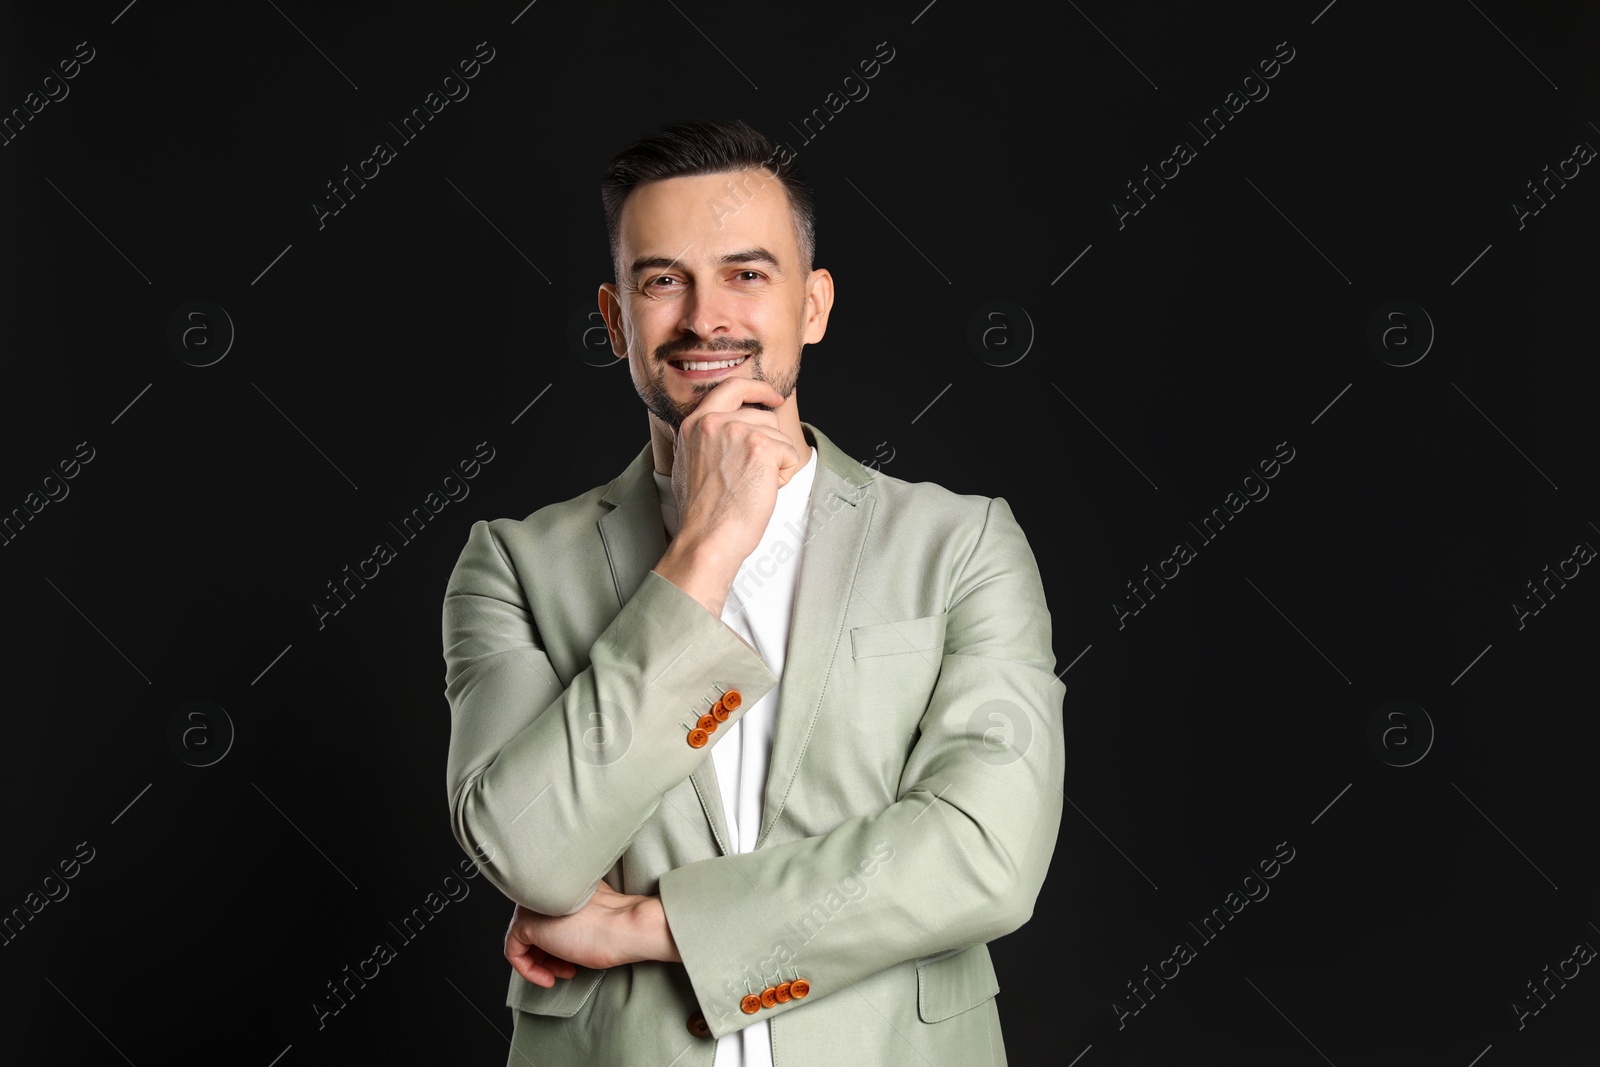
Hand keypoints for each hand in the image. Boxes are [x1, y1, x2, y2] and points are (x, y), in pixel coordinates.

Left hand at [504, 881, 677, 986]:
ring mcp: (532, 904)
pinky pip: (513, 951)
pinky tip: (548, 978)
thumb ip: (571, 916)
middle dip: (549, 954)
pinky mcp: (524, 923)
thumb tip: (560, 934)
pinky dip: (528, 970)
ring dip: (541, 963)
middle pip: (534, 927)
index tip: (571, 959)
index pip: (547, 915)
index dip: (557, 943)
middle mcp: (544, 888)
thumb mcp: (591, 916)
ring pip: (523, 939)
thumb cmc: (618, 926)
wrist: (625, 927)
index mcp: (561, 882)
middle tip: (567, 968)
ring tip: (561, 973)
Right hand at [670, 377, 802, 560]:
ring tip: (752, 486)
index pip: (731, 386)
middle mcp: (714, 421)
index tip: (774, 397)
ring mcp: (738, 431)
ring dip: (776, 463)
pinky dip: (784, 476)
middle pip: (764, 417)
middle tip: (749, 477)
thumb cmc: (702, 512)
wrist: (707, 537)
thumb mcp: (687, 463)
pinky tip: (763, 490)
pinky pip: (790, 454)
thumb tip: (725, 429)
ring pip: (780, 436)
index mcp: (694, 423)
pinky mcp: (761, 446)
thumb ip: (705, 439)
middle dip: (769, 446)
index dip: (758, 388)